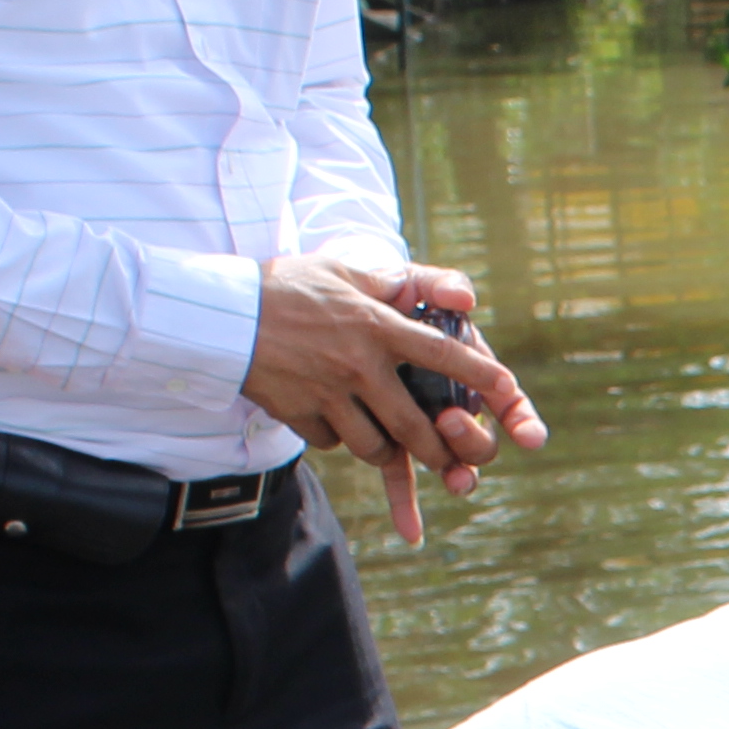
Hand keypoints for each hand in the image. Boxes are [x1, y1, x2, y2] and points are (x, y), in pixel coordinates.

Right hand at [243, 256, 544, 548]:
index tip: (509, 390)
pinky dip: (340, 439)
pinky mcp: (299, 413)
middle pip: (415, 426)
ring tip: (390, 445)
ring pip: (375, 446)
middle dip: (440, 451)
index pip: (441, 354)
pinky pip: (333, 442)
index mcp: (375, 326)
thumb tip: (450, 292)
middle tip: (449, 458)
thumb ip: (392, 281)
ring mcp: (327, 394)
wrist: (220, 314)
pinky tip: (334, 423)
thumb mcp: (341, 270)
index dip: (479, 375)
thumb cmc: (285, 286)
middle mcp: (357, 364)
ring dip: (388, 451)